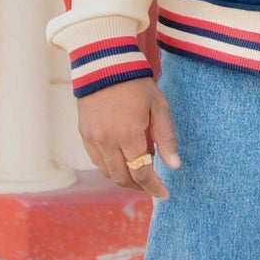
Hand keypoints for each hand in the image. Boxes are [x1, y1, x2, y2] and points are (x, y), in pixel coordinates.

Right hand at [77, 79, 180, 200]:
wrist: (105, 65)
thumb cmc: (137, 85)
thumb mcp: (158, 108)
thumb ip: (166, 138)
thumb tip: (175, 166)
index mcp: (129, 134)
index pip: (141, 172)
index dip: (153, 187)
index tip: (164, 194)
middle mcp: (107, 140)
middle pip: (122, 177)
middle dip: (138, 186)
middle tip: (151, 186)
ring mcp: (93, 138)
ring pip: (107, 172)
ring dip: (123, 178)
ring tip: (137, 175)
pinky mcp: (84, 134)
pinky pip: (96, 160)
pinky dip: (109, 167)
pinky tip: (121, 162)